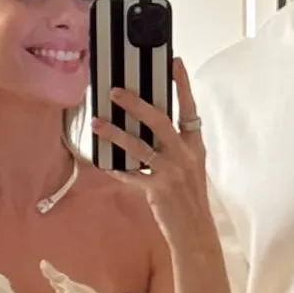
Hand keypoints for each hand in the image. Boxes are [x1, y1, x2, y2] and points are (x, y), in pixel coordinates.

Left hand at [91, 62, 212, 252]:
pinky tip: (103, 162)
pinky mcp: (157, 189)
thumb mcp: (191, 168)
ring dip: (115, 132)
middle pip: (159, 120)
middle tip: (116, 91)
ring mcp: (171, 172)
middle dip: (136, 104)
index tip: (175, 62)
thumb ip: (175, 148)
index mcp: (194, 147)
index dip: (182, 85)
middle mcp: (184, 155)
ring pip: (139, 145)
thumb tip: (151, 129)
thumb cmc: (190, 199)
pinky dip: (116, 168)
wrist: (195, 231)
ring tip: (98, 123)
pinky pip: (131, 174)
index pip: (189, 109)